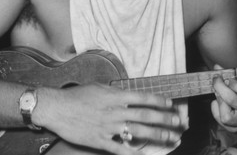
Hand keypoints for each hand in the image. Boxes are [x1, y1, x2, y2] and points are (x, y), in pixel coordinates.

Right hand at [37, 83, 184, 154]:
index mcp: (115, 95)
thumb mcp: (99, 87)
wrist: (57, 108)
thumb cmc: (78, 95)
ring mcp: (108, 127)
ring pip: (138, 132)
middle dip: (165, 119)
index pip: (142, 97)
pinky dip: (134, 153)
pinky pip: (121, 149)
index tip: (170, 104)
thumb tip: (130, 95)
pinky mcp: (100, 141)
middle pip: (145, 116)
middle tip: (179, 122)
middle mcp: (115, 111)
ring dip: (157, 135)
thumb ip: (116, 92)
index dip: (159, 101)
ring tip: (171, 138)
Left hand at [210, 64, 236, 133]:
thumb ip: (234, 75)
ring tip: (219, 93)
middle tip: (216, 80)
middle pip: (232, 100)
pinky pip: (220, 120)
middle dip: (220, 87)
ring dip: (219, 101)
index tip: (227, 76)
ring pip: (226, 116)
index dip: (233, 82)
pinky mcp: (235, 130)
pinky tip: (219, 102)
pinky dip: (215, 108)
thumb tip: (217, 67)